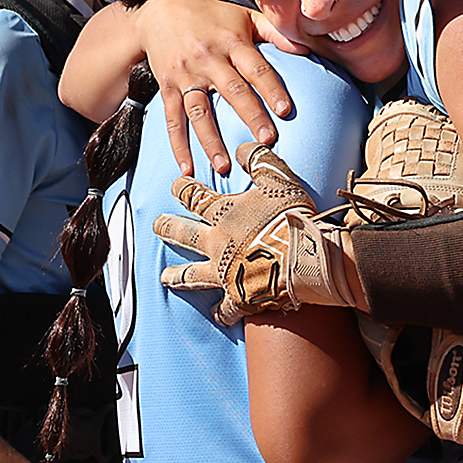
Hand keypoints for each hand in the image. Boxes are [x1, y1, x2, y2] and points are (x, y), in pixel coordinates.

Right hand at [137, 0, 305, 174]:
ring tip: (225, 166)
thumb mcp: (244, 16)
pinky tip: (187, 167)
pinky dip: (178, 145)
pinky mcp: (167, 86)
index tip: (286, 110)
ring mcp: (186, 74)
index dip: (271, 88)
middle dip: (250, 116)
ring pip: (200, 111)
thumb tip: (307, 48)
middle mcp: (208, 59)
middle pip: (232, 91)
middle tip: (267, 141)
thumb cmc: (212, 16)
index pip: (256, 68)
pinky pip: (172, 119)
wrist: (159, 8)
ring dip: (211, 140)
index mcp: (232, 42)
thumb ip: (275, 32)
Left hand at [153, 142, 319, 325]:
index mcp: (224, 213)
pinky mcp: (239, 297)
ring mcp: (225, 272)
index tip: (176, 184)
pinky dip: (222, 312)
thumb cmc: (292, 216)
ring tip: (165, 278)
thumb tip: (242, 147)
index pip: (195, 197)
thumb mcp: (278, 178)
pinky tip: (219, 315)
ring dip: (177, 276)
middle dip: (167, 228)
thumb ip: (259, 160)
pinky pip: (226, 308)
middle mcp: (217, 243)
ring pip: (192, 275)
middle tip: (156, 225)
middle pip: (183, 234)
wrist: (306, 257)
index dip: (184, 189)